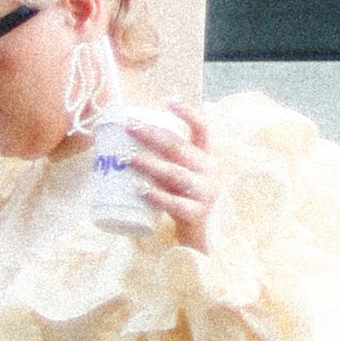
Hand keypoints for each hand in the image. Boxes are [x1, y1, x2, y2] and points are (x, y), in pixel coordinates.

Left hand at [122, 102, 217, 248]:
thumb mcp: (187, 179)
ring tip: (126, 157)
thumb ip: (171, 164)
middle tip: (128, 126)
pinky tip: (139, 189)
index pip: (203, 130)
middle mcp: (209, 172)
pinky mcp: (198, 214)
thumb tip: (133, 144)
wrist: (213, 239)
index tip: (167, 101)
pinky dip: (156, 195)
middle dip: (152, 134)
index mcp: (207, 159)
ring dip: (149, 163)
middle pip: (179, 147)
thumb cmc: (192, 203)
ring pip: (174, 173)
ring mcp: (205, 193)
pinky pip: (175, 203)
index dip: (187, 114)